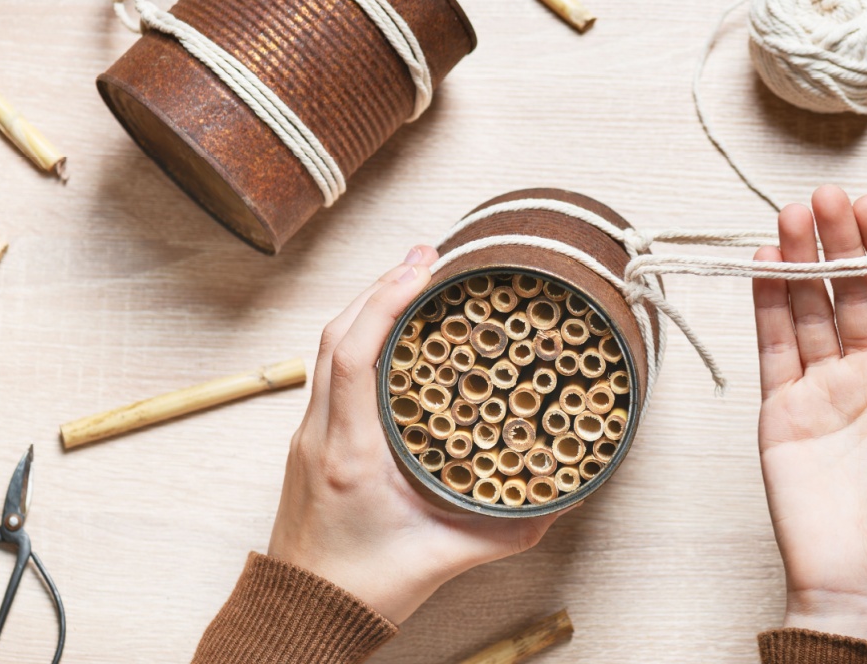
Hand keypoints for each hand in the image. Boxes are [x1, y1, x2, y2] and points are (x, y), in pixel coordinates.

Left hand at [268, 246, 563, 623]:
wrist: (303, 613)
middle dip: (381, 284)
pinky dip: (360, 335)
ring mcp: (311, 434)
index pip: (353, 356)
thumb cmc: (365, 587)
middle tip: (429, 253)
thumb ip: (508, 530)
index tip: (423, 268)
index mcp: (349, 453)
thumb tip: (564, 499)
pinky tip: (392, 330)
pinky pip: (331, 369)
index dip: (385, 302)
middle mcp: (321, 434)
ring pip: (328, 348)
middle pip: (336, 334)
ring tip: (414, 277)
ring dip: (368, 305)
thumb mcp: (445, 558)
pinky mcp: (313, 441)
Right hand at [752, 187, 866, 639]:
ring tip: (790, 216)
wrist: (866, 578)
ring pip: (808, 308)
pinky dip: (768, 303)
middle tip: (823, 198)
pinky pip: (774, 345)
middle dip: (838, 242)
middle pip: (849, 290)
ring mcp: (821, 386)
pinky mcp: (781, 406)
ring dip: (800, 260)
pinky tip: (767, 263)